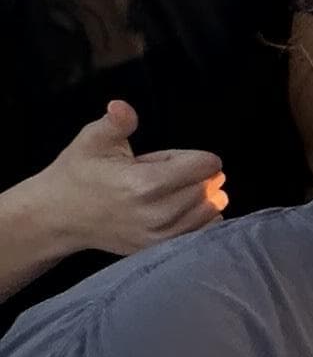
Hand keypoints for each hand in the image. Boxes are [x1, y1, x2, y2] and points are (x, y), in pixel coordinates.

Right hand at [8, 99, 226, 258]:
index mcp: (145, 183)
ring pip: (210, 210)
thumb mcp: (93, 140)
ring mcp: (159, 235)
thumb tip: (121, 108)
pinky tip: (184, 207)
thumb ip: (116, 123)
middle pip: (209, 187)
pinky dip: (203, 217)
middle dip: (197, 175)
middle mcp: (157, 213)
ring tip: (174, 189)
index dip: (197, 156)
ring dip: (203, 196)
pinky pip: (202, 232)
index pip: (205, 166)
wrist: (59, 215)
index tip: (176, 158)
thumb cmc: (78, 173)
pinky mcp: (158, 248)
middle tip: (168, 173)